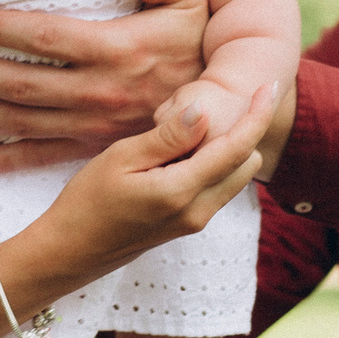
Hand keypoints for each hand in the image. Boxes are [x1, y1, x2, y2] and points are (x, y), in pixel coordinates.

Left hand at [0, 0, 209, 173]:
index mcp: (121, 49)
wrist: (221, 110)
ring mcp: (97, 125)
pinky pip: (46, 156)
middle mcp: (103, 91)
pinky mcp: (96, 149)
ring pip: (26, 120)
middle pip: (25, 82)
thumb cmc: (198, 43)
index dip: (3, 29)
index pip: (49, 37)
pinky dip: (7, 160)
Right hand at [18, 81, 273, 287]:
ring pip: (236, 178)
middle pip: (247, 163)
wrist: (70, 252)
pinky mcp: (187, 226)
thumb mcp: (121, 158)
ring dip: (229, 149)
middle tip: (220, 102)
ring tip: (193, 127)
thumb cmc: (86, 201)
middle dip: (244, 130)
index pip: (237, 148)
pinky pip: (218, 189)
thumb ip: (168, 137)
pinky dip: (214, 165)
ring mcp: (195, 222)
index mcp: (181, 191)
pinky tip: (184, 151)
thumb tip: (204, 110)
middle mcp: (198, 211)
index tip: (268, 85)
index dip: (257, 114)